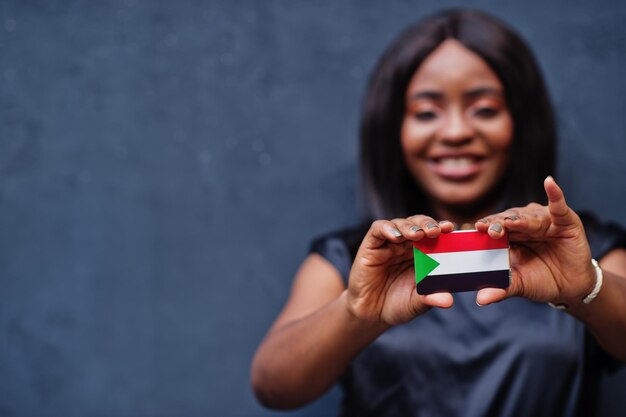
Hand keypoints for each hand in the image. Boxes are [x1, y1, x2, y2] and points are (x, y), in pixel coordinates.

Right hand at [346, 216, 454, 325]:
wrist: (371, 314)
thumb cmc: (397, 304)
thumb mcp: (416, 303)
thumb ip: (430, 298)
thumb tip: (449, 301)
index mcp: (422, 254)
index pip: (434, 234)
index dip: (442, 228)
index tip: (451, 229)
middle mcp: (406, 246)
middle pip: (418, 224)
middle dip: (428, 224)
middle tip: (435, 231)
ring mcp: (389, 244)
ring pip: (400, 224)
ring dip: (410, 226)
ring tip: (417, 234)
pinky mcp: (371, 246)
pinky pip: (378, 229)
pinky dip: (387, 229)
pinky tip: (396, 236)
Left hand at [474, 176, 595, 305]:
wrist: (571, 286)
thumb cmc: (540, 280)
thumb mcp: (520, 285)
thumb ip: (501, 288)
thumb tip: (480, 299)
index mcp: (507, 236)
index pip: (492, 228)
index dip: (484, 228)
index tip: (474, 230)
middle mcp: (522, 224)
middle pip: (507, 220)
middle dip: (498, 223)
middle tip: (489, 229)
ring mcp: (542, 220)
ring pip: (528, 216)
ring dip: (519, 218)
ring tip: (511, 222)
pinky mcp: (564, 220)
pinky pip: (558, 205)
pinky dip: (555, 194)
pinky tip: (550, 183)